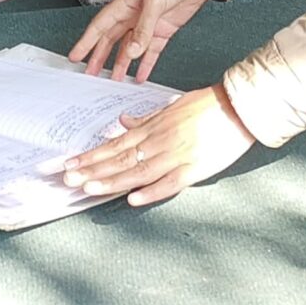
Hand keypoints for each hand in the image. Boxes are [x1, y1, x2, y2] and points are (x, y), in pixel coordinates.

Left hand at [61, 84, 254, 206]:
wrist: (240, 106)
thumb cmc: (207, 106)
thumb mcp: (172, 106)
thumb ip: (146, 118)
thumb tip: (122, 122)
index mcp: (153, 127)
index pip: (114, 145)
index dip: (90, 156)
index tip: (69, 163)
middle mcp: (160, 141)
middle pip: (119, 159)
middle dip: (91, 170)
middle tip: (66, 178)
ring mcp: (177, 155)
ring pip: (138, 171)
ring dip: (111, 181)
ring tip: (87, 188)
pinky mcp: (196, 168)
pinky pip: (170, 183)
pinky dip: (151, 191)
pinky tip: (133, 198)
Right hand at [67, 0, 214, 80]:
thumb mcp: (154, 2)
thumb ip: (143, 29)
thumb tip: (131, 51)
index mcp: (124, 4)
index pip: (99, 26)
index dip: (86, 42)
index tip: (75, 55)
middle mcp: (133, 15)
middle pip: (111, 40)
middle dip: (100, 57)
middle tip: (91, 74)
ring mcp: (147, 24)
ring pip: (129, 49)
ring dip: (121, 64)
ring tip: (115, 80)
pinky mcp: (163, 31)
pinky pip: (151, 52)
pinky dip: (145, 64)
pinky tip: (140, 75)